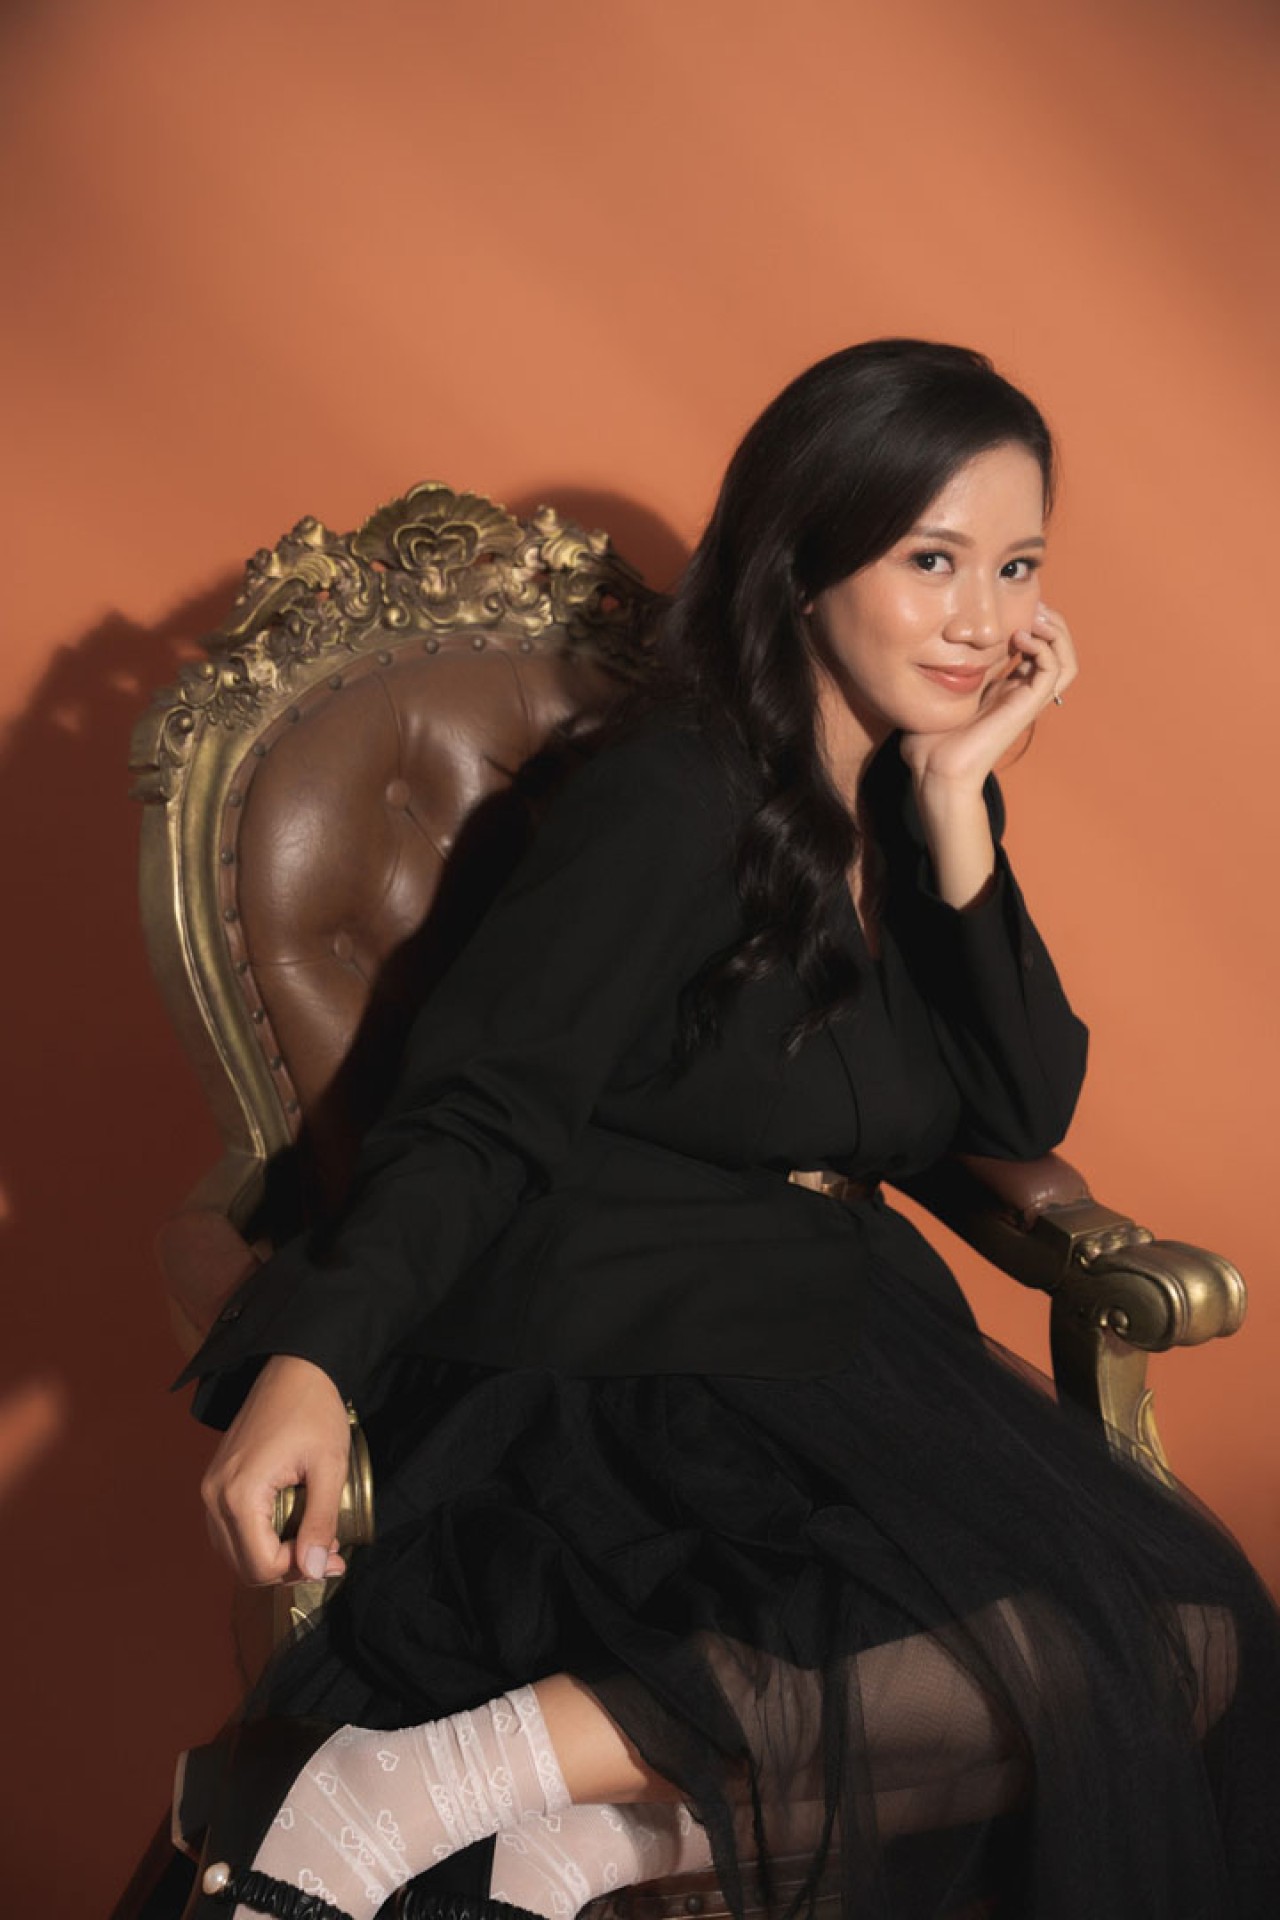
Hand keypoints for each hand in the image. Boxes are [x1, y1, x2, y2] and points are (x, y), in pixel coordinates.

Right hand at [200, 1354, 350, 1584]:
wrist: (295, 1368)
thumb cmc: (313, 1410)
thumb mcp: (328, 1467)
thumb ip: (320, 1522)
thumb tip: (316, 1570)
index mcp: (240, 1494)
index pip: (261, 1565)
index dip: (300, 1570)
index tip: (332, 1556)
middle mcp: (214, 1495)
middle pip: (243, 1565)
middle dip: (286, 1569)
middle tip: (326, 1554)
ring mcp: (210, 1487)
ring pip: (233, 1551)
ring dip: (270, 1557)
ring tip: (309, 1540)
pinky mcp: (216, 1480)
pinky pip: (228, 1529)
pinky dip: (255, 1540)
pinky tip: (286, 1527)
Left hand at [899, 603, 1078, 790]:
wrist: (933, 770)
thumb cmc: (929, 740)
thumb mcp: (938, 692)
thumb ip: (947, 667)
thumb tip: (939, 641)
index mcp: (1003, 688)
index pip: (1035, 649)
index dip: (1031, 622)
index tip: (1011, 604)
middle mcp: (1019, 693)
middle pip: (1058, 652)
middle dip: (1051, 622)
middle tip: (1033, 605)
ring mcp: (1024, 701)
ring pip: (1065, 661)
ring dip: (1056, 633)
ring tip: (1035, 617)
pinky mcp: (1025, 707)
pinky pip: (1053, 671)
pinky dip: (1044, 647)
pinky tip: (1019, 638)